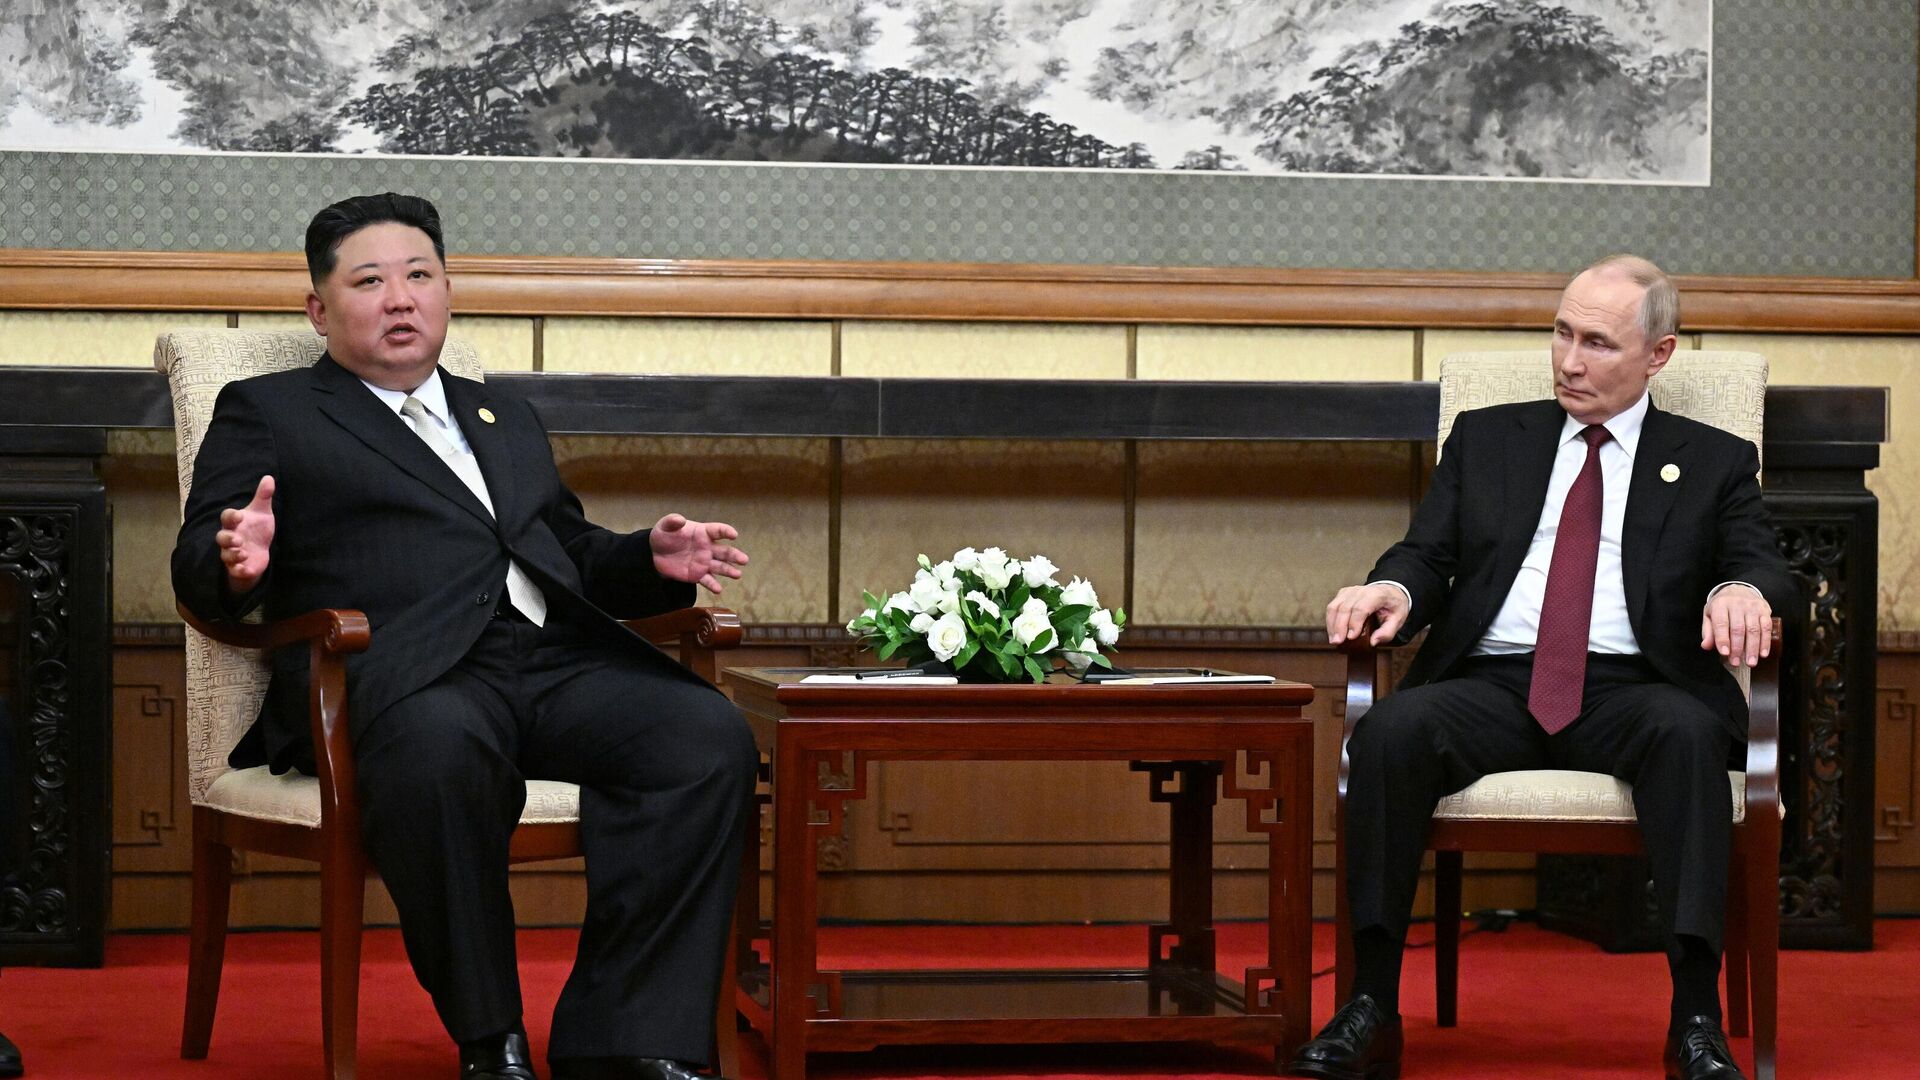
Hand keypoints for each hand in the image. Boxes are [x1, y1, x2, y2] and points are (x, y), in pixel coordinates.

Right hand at [216, 475, 274, 593]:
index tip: (239, 515)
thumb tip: (269, 477)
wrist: (259, 551)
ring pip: (226, 555)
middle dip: (227, 539)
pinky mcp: (238, 567)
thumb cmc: (257, 529)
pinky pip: (234, 570)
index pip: (227, 517)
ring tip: (243, 553)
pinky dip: (239, 570)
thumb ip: (263, 496)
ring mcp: (232, 553)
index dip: (231, 516)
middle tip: (238, 539)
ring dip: (233, 554)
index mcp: (234, 523)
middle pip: (221, 538)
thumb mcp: (262, 512)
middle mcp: (230, 538)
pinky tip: (246, 569)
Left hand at [650, 513, 748, 594]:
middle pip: (724, 551)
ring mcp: (704, 562)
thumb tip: (680, 520)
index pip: (718, 530)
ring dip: (729, 571)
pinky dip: (713, 585)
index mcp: (703, 532)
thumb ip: (672, 521)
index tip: (734, 535)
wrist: (655, 554)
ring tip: (737, 574)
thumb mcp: (665, 526)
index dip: (726, 532)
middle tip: (744, 560)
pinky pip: (707, 580)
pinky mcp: (697, 575)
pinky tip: (718, 590)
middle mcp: (708, 547)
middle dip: (734, 555)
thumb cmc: (664, 535)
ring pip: (720, 567)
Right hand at [1326, 582, 1408, 645]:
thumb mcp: (1398, 620)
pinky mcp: (1342, 594)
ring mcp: (1350, 591)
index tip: (1351, 637)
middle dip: (1339, 626)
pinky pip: (1332, 607)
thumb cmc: (1393, 606)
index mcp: (1377, 595)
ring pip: (1335, 606)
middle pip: (1345, 607)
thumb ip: (1387, 632)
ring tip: (1333, 639)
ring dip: (1332, 624)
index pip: (1361, 608)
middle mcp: (1361, 590)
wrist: (1390, 591)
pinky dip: (1330, 620)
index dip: (1354, 622)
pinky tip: (1333, 632)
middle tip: (1338, 642)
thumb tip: (1373, 642)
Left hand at [1701, 583, 1771, 666]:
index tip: (1725, 653)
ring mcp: (1752, 606)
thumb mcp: (1710, 614)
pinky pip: (1766, 627)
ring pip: (1754, 629)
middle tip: (1736, 662)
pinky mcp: (1764, 610)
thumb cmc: (1722, 606)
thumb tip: (1706, 646)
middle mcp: (1737, 604)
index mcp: (1720, 604)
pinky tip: (1763, 654)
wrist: (1739, 590)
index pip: (1721, 623)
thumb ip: (1708, 631)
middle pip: (1738, 628)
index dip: (1723, 639)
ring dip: (1753, 648)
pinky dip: (1765, 642)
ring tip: (1750, 662)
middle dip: (1738, 648)